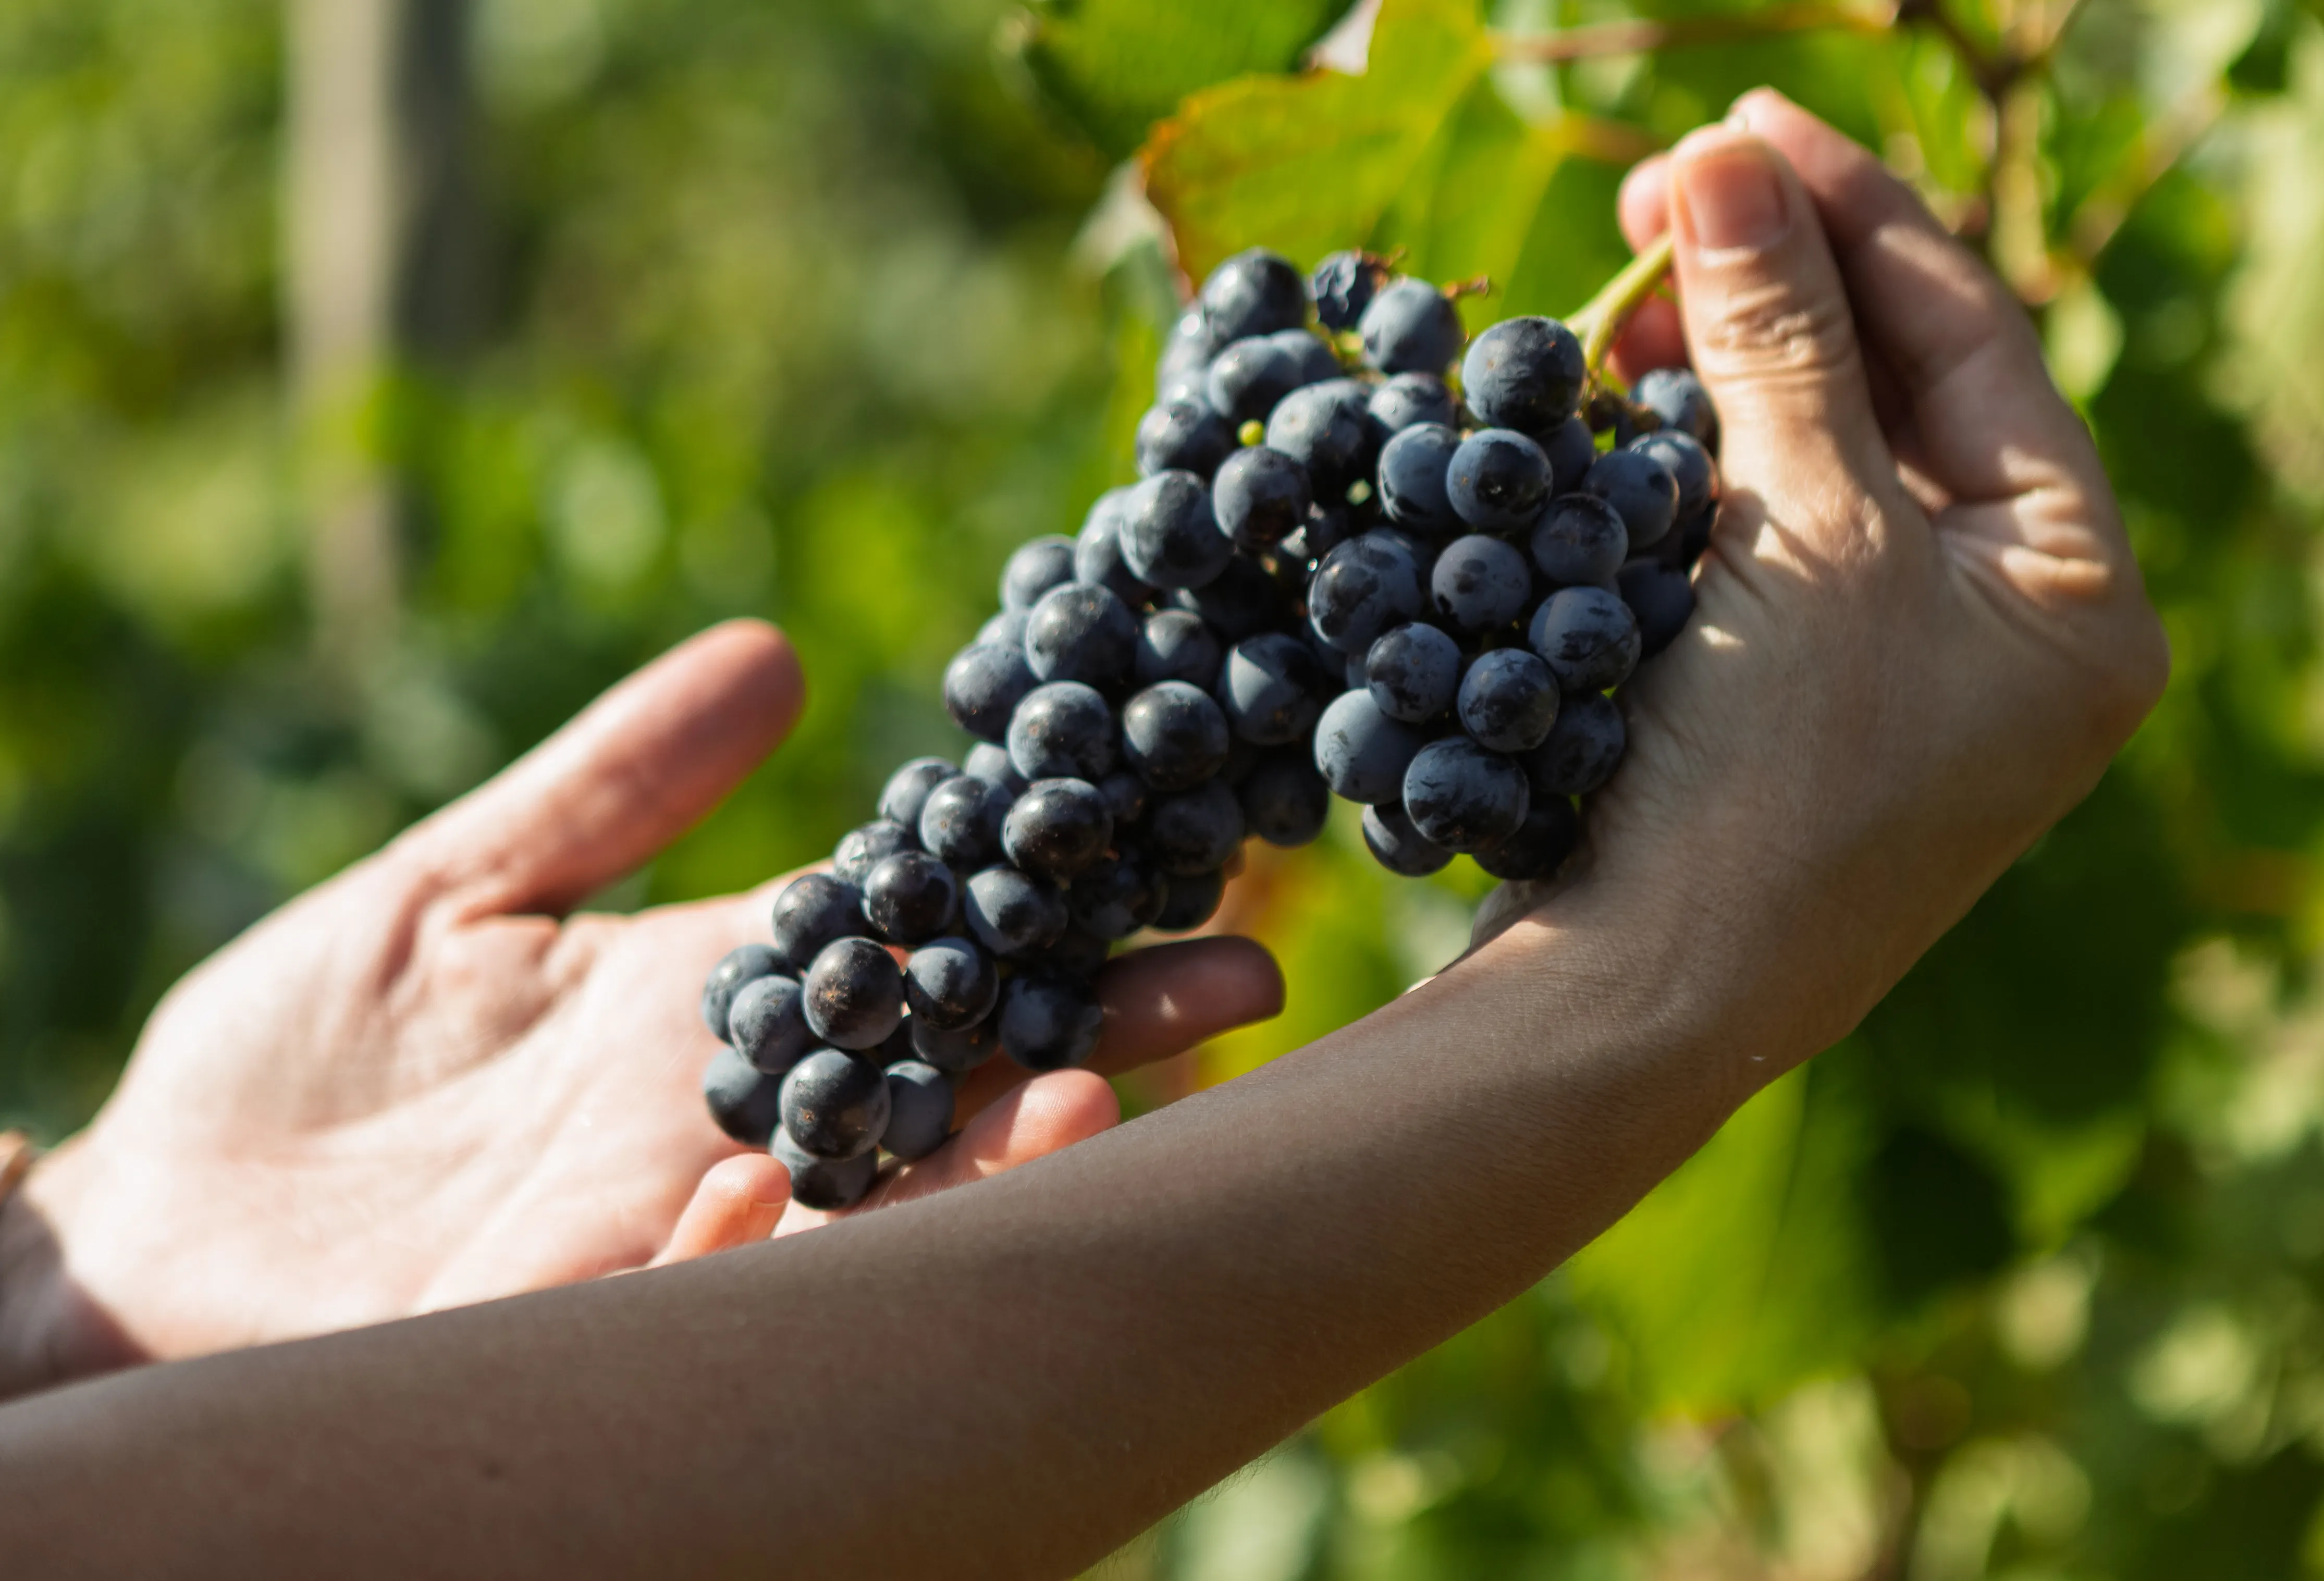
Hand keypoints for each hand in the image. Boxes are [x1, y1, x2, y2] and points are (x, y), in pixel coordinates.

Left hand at [0, 621, 1282, 1393]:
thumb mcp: (457, 888)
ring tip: (1078, 1099)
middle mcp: (722, 1138)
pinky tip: (786, 1193)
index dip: (1054, 911)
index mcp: (716, 1020)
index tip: (1188, 863)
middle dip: (1087, 1045)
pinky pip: (694, 1307)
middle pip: (944, 1091)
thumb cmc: (293, 1070)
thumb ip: (610, 782)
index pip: (926, 957)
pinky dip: (754, 1261)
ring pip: (866, 1216)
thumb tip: (773, 658)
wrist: (142, 1241)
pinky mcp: (566, 1335)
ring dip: (975, 1166)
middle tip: (1229, 988)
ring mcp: (655, 1246)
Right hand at [1487, 93, 2166, 1075]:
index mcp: (2077, 590)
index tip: (1743, 123)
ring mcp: (1894, 667)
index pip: (1974, 342)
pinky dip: (1686, 462)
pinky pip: (1750, 536)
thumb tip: (1724, 164)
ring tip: (1620, 301)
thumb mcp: (1807, 540)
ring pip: (1812, 460)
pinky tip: (1619, 403)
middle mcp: (2004, 625)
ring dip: (1715, 367)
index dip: (1856, 213)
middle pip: (1895, 392)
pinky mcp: (1787, 699)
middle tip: (1658, 193)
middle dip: (1775, 285)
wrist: (1650, 1000)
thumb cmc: (1775, 786)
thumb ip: (1775, 342)